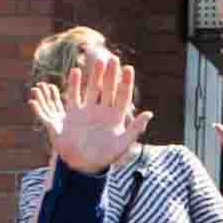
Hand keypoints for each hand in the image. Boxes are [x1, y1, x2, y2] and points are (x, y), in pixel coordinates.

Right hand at [29, 53, 145, 175]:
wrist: (82, 164)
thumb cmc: (105, 157)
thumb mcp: (122, 144)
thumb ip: (135, 129)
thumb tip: (150, 113)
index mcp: (116, 117)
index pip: (123, 96)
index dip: (126, 82)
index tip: (128, 68)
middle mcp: (103, 111)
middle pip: (108, 89)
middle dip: (111, 75)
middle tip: (113, 58)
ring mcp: (88, 111)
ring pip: (92, 89)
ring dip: (94, 76)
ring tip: (98, 60)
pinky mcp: (73, 114)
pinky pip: (74, 96)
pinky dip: (74, 84)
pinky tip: (75, 71)